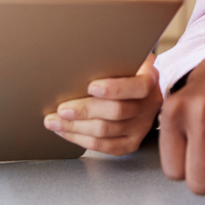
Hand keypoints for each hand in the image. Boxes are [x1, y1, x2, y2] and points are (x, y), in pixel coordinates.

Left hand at [44, 54, 161, 155]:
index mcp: (150, 79)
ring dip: (75, 127)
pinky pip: (105, 146)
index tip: (90, 86)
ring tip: (54, 121)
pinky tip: (66, 131)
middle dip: (84, 111)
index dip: (114, 88)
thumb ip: (109, 61)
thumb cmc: (124, 70)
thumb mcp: (123, 58)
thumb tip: (79, 65)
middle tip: (61, 109)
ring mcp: (142, 126)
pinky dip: (81, 139)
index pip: (139, 87)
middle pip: (117, 112)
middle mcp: (149, 105)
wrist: (138, 88)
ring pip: (106, 131)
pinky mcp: (132, 142)